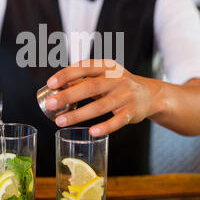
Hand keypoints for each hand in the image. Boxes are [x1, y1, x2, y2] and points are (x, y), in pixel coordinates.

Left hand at [45, 59, 160, 135]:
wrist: (149, 94)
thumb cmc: (118, 84)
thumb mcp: (103, 76)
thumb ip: (82, 80)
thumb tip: (57, 87)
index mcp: (106, 67)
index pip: (84, 67)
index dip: (66, 74)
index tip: (50, 83)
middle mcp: (116, 79)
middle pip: (90, 86)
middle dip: (68, 95)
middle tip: (50, 104)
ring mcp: (125, 95)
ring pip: (100, 106)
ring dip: (79, 114)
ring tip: (61, 121)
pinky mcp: (131, 112)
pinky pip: (117, 121)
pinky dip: (105, 127)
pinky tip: (92, 132)